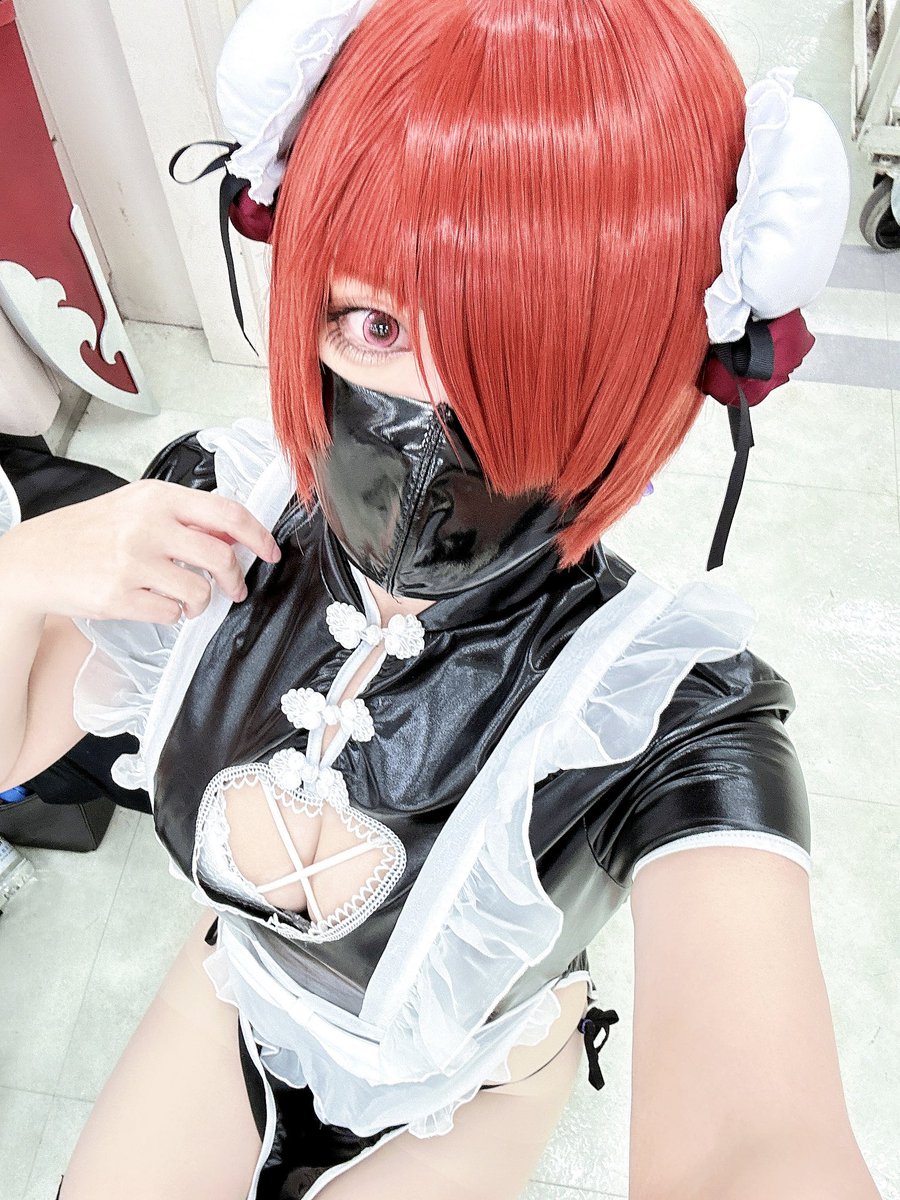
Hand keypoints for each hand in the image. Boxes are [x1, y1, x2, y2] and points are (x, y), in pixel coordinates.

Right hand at [3, 479, 281, 622]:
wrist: (37, 558)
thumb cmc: (91, 532)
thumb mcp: (138, 508)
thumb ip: (185, 518)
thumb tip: (236, 535)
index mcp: (158, 498)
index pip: (226, 512)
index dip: (257, 535)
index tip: (270, 552)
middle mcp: (148, 526)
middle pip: (221, 556)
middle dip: (235, 579)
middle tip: (234, 589)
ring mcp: (133, 562)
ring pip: (200, 591)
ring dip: (201, 603)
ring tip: (186, 600)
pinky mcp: (120, 596)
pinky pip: (171, 613)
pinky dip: (172, 614)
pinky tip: (156, 604)